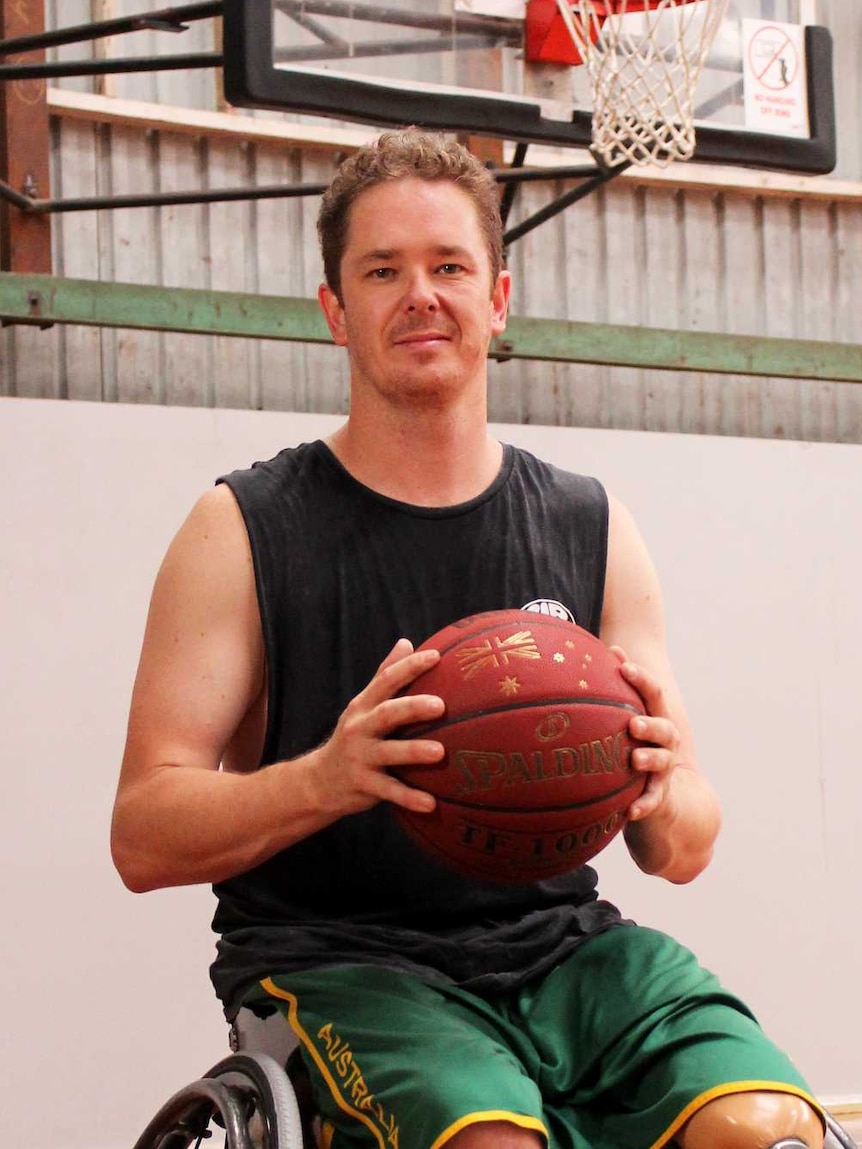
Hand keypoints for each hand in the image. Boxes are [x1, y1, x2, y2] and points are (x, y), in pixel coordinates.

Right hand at [309, 638, 444, 818]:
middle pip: (387, 714)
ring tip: (440, 753)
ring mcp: (360, 757)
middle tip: (441, 705)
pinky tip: (431, 804)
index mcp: (364, 705)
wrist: (320, 780)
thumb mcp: (364, 705)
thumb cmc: (355, 736)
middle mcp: (360, 728)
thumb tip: (406, 642)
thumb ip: (385, 675)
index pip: (386, 680)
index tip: (436, 657)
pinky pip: (389, 792)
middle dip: (412, 708)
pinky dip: (409, 798)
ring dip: (414, 752)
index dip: (410, 667)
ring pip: (388, 753)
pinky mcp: (363, 785)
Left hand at [609, 646, 681, 822]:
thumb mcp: (621, 719)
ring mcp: (664, 768)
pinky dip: (644, 805)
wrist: (655, 790)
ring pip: (663, 761)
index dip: (641, 679)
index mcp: (654, 717)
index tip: (623, 666)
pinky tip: (629, 812)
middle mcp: (664, 740)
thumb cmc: (629, 743)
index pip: (653, 693)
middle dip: (650, 723)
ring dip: (650, 758)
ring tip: (635, 758)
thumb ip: (608, 691)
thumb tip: (581, 655)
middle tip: (632, 722)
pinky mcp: (659, 793)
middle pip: (664, 727)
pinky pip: (654, 800)